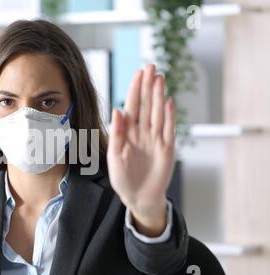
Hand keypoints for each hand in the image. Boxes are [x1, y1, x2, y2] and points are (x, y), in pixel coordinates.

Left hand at [107, 64, 175, 236]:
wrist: (138, 197)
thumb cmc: (123, 179)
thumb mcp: (114, 156)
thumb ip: (116, 134)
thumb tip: (117, 110)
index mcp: (128, 132)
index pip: (132, 106)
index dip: (135, 90)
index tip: (138, 73)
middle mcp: (142, 132)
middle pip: (146, 105)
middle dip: (148, 86)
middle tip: (151, 67)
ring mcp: (155, 139)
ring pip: (158, 113)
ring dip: (159, 96)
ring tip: (160, 78)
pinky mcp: (167, 148)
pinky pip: (169, 129)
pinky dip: (169, 116)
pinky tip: (169, 102)